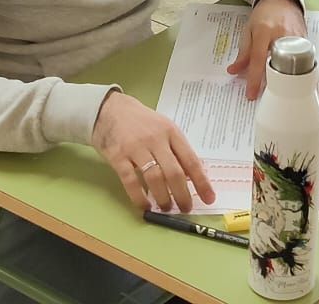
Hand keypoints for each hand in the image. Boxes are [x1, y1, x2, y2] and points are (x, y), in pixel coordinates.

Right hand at [92, 92, 211, 212]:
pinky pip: (130, 181)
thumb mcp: (164, 128)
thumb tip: (193, 176)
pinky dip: (139, 197)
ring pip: (154, 178)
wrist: (109, 109)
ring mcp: (136, 148)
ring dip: (163, 198)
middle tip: (185, 209)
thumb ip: (177, 149)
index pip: (190, 161)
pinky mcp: (118, 156)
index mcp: (171, 132)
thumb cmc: (141, 122)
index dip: (201, 182)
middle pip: (174, 172)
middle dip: (182, 195)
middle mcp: (155, 140)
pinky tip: (145, 205)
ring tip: (166, 208)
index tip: (209, 198)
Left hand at [226, 0, 306, 99]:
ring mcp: (297, 39)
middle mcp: (283, 35)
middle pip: (278, 66)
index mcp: (265, 31)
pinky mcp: (306, 42)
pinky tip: (294, 81)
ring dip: (286, 80)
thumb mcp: (249, 30)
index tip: (251, 95)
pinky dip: (297, 72)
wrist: (282, 0)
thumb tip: (234, 71)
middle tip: (266, 95)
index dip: (254, 79)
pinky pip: (302, 62)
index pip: (258, 60)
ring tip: (281, 90)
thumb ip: (243, 52)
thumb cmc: (263, 15)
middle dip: (272, 83)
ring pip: (293, 66)